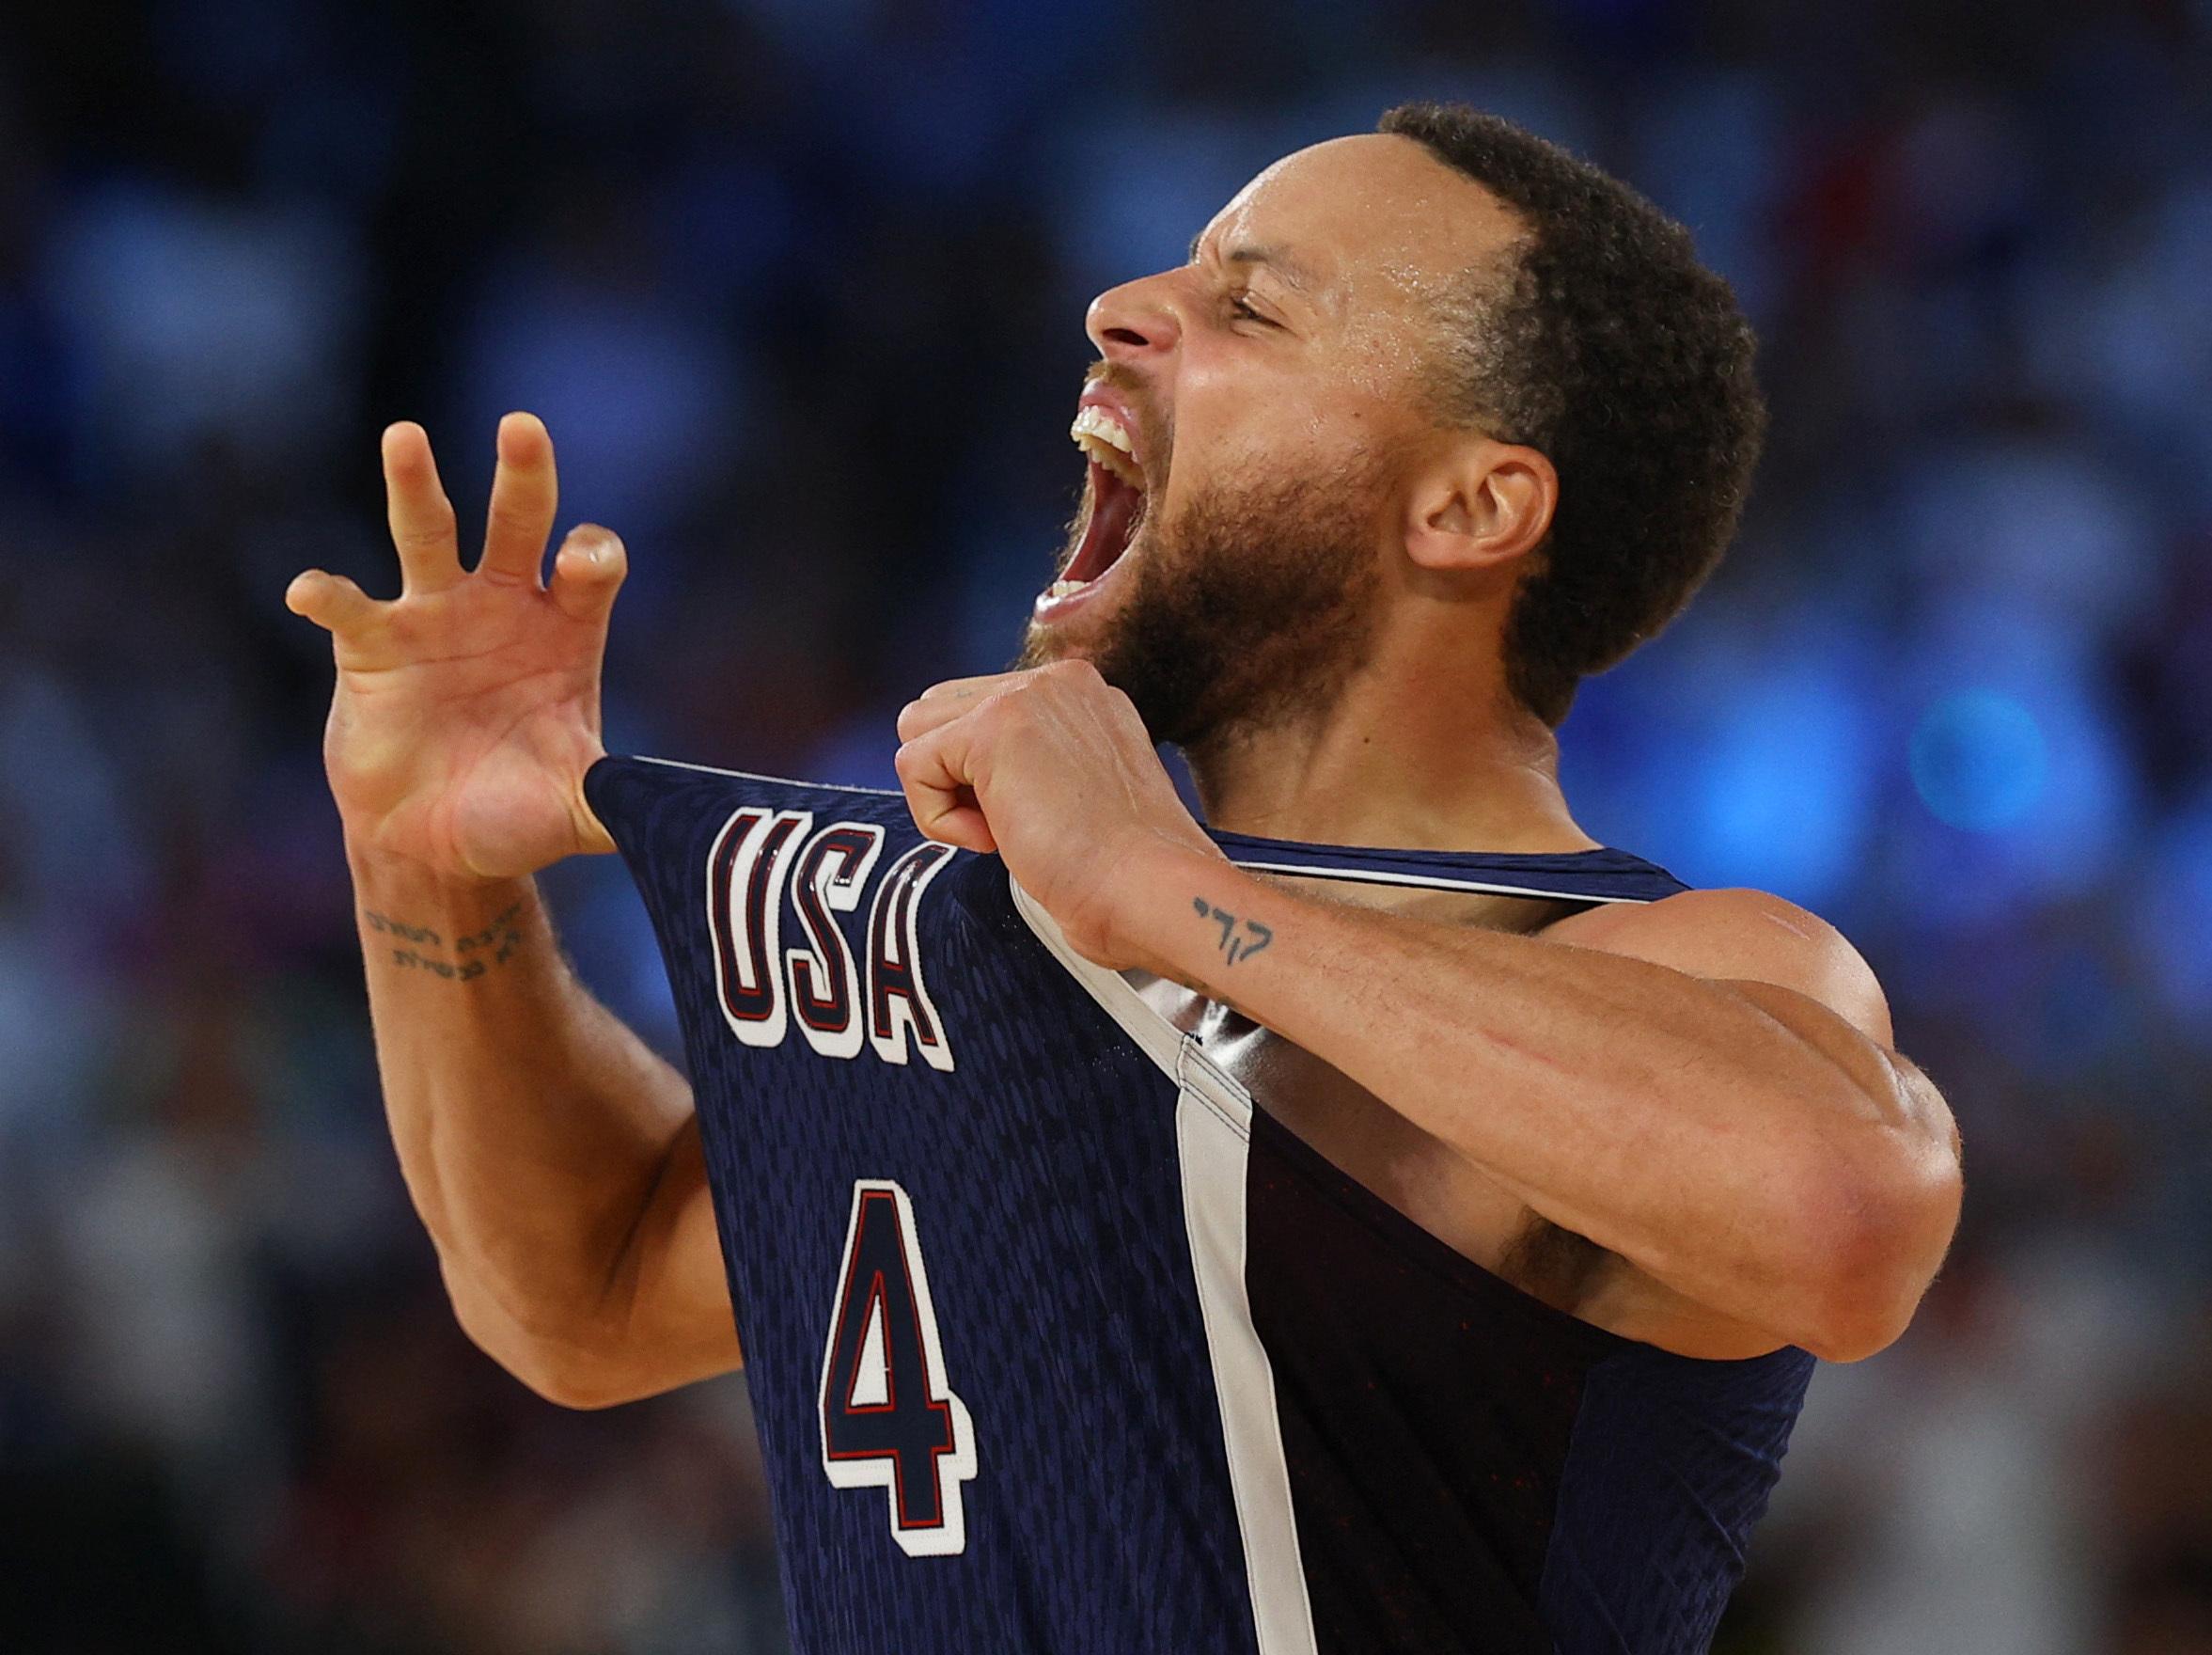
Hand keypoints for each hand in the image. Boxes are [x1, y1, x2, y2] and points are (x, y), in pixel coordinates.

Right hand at [287, 414, 625, 881]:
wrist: (436, 846)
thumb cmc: (516, 815)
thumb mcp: (575, 809)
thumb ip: (618, 801)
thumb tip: (676, 820)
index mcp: (565, 632)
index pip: (589, 570)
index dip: (591, 556)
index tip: (583, 562)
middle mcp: (503, 607)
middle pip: (518, 524)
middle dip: (523, 477)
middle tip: (522, 427)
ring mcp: (435, 618)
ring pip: (427, 535)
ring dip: (415, 487)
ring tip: (406, 437)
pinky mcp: (372, 646)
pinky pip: (349, 608)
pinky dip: (327, 594)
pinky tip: (309, 590)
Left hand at [893, 661, 1226, 968]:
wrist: (1149, 893)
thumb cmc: (1123, 875)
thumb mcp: (1079, 797)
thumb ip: (1033, 766)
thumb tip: (971, 778)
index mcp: (1080, 694)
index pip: (978, 710)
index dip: (982, 780)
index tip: (1038, 821)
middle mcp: (1056, 680)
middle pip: (938, 710)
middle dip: (955, 777)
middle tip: (1016, 826)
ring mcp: (1027, 694)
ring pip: (916, 729)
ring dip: (945, 794)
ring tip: (1007, 830)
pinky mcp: (993, 726)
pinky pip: (912, 765)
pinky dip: (939, 820)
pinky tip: (999, 841)